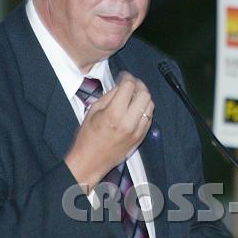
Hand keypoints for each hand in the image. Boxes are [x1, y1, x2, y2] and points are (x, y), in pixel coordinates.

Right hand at [64, 72, 153, 190]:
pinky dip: (145, 109)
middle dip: (138, 85)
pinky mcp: (140, 137)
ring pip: (150, 105)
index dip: (127, 77)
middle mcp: (128, 122)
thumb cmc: (88, 136)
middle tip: (131, 84)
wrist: (91, 161)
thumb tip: (121, 85)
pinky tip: (136, 107)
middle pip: (144, 94)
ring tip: (134, 95)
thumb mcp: (93, 110)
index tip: (124, 76)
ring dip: (143, 96)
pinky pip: (149, 118)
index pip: (129, 86)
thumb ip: (110, 95)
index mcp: (114, 114)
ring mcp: (137, 131)